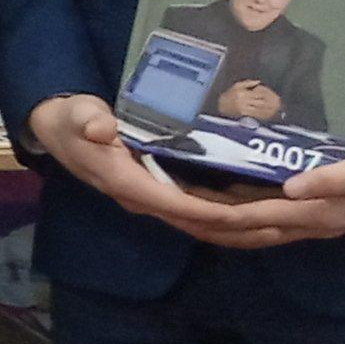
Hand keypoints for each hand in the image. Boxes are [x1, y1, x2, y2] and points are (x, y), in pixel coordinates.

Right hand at [26, 93, 299, 242]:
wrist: (58, 130)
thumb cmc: (71, 119)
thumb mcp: (76, 115)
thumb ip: (89, 121)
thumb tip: (100, 129)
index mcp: (129, 184)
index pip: (181, 206)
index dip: (218, 213)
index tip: (255, 215)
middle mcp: (145, 199)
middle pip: (200, 225)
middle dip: (242, 228)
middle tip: (286, 225)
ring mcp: (153, 198)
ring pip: (203, 224)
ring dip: (241, 228)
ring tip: (283, 224)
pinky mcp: (159, 191)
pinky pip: (199, 212)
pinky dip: (228, 216)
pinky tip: (256, 209)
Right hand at [217, 78, 283, 122]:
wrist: (219, 106)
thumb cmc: (229, 95)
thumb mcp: (236, 86)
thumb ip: (248, 83)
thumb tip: (259, 82)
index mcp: (243, 93)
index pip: (259, 93)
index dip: (268, 94)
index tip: (276, 95)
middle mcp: (244, 101)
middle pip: (261, 102)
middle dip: (271, 102)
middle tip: (279, 103)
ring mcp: (244, 109)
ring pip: (260, 109)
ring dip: (269, 109)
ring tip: (277, 109)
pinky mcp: (244, 115)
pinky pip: (256, 115)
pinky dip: (264, 115)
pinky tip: (269, 114)